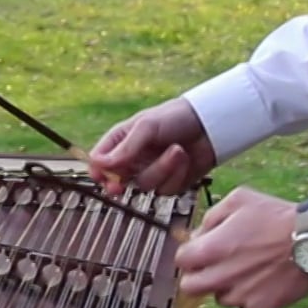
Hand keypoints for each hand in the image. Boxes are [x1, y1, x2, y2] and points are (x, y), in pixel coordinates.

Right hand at [87, 98, 217, 196]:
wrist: (209, 125)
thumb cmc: (174, 118)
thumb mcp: (147, 126)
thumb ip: (125, 147)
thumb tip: (100, 164)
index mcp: (122, 141)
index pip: (100, 161)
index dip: (98, 171)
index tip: (100, 178)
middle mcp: (134, 159)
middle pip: (117, 180)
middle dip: (119, 184)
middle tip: (118, 188)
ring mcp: (151, 172)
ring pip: (145, 185)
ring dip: (162, 169)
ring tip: (177, 150)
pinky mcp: (170, 183)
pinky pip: (166, 189)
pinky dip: (176, 175)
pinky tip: (185, 160)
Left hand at [176, 187, 307, 307]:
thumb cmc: (276, 216)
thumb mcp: (238, 200)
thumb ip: (211, 218)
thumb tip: (197, 235)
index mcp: (211, 249)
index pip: (181, 261)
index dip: (190, 254)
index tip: (200, 250)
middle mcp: (221, 276)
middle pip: (190, 287)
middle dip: (198, 276)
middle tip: (215, 266)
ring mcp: (240, 295)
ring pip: (220, 298)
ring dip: (227, 286)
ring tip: (249, 269)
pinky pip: (245, 307)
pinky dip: (251, 297)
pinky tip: (265, 279)